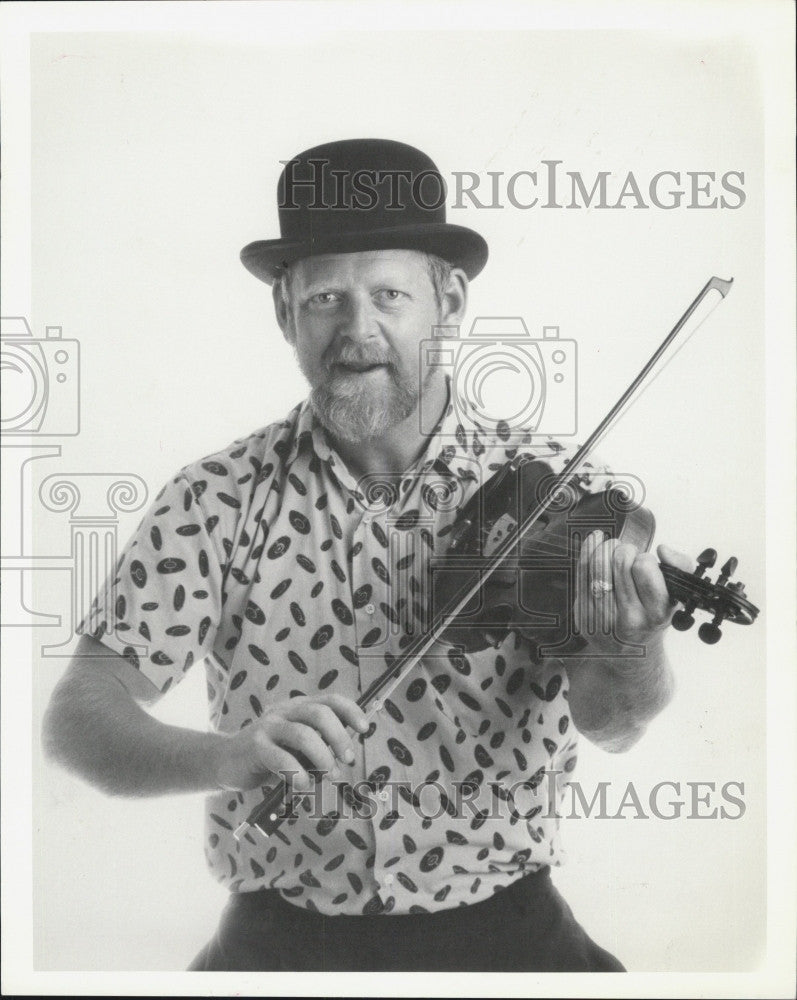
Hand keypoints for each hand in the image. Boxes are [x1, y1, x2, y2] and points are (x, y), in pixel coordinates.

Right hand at [215, 694, 368, 791]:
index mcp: (299, 708)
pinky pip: (281, 758)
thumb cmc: (270, 756)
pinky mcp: (255, 746)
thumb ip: (318, 746)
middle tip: (348, 759)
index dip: (351, 711)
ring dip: (323, 757)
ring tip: (330, 775)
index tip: (366, 728)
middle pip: (320, 714)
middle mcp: (285, 712)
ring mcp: (269, 727)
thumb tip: (347, 754)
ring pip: (304, 735)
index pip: (331, 700)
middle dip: (340, 737)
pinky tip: (303, 784)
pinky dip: (297, 773)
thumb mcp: (297, 747)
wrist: (227, 762)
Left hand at [573, 531, 693, 653]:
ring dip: (608, 548)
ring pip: (598, 563)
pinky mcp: (583, 611)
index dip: (644, 559)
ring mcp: (602, 616)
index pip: (644, 568)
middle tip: (628, 557)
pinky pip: (581, 570)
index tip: (644, 563)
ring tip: (614, 553)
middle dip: (626, 550)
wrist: (629, 652)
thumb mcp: (675, 597)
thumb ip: (681, 567)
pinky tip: (596, 540)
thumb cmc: (652, 616)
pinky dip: (589, 549)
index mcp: (656, 613)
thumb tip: (663, 550)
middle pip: (620, 561)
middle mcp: (629, 617)